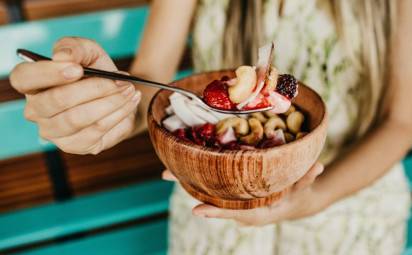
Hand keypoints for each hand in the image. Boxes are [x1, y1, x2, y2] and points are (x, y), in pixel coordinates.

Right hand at [10, 37, 140, 154]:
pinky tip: (130, 102)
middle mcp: (36, 111)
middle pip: (57, 101)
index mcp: (31, 83)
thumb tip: (63, 57)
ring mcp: (54, 132)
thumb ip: (75, 47)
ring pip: (79, 118)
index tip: (78, 69)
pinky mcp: (76, 146)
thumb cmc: (96, 71)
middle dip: (94, 88)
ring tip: (129, 90)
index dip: (49, 73)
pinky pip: (97, 131)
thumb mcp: (88, 51)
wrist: (120, 93)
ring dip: (111, 102)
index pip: (24, 78)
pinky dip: (119, 114)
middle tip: (121, 81)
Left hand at [162, 162, 327, 225]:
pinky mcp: (232, 195)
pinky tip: (183, 167)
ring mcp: (234, 203)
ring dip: (187, 181)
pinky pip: (212, 188)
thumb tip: (318, 165)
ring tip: (166, 170)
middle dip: (188, 188)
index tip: (195, 211)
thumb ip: (308, 178)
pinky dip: (198, 179)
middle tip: (166, 175)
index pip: (233, 213)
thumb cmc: (298, 197)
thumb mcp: (303, 189)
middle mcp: (240, 210)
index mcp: (256, 212)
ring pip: (207, 194)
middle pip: (211, 201)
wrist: (294, 205)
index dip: (216, 212)